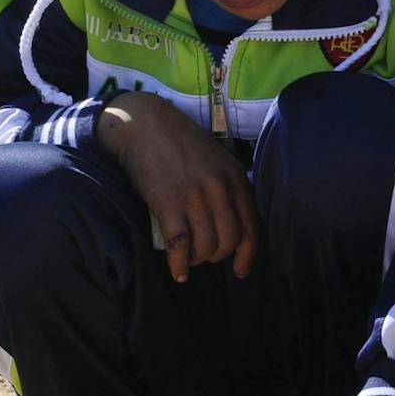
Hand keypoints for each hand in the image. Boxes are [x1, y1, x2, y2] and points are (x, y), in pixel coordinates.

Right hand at [97, 92, 257, 283]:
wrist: (143, 124)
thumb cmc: (176, 141)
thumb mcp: (215, 158)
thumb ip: (226, 186)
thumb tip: (228, 222)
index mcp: (234, 177)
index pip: (250, 227)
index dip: (247, 255)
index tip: (240, 271)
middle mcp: (219, 188)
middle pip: (229, 240)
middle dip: (217, 256)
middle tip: (205, 257)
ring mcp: (194, 196)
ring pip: (206, 246)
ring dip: (198, 260)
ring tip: (188, 259)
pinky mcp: (168, 203)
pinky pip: (180, 245)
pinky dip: (179, 264)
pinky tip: (177, 272)